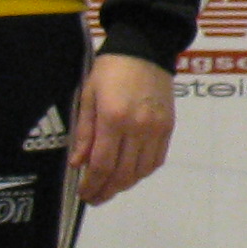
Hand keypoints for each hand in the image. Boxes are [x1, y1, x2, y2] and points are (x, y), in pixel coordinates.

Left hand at [70, 52, 175, 203]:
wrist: (146, 49)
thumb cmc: (110, 71)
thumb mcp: (88, 96)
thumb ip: (85, 132)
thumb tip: (78, 164)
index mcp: (113, 119)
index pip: (102, 165)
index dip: (92, 185)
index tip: (84, 195)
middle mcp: (138, 128)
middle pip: (123, 174)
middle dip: (106, 191)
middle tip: (94, 198)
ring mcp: (156, 129)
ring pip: (141, 171)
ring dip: (124, 184)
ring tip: (110, 187)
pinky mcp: (168, 128)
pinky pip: (156, 160)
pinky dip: (142, 172)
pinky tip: (130, 173)